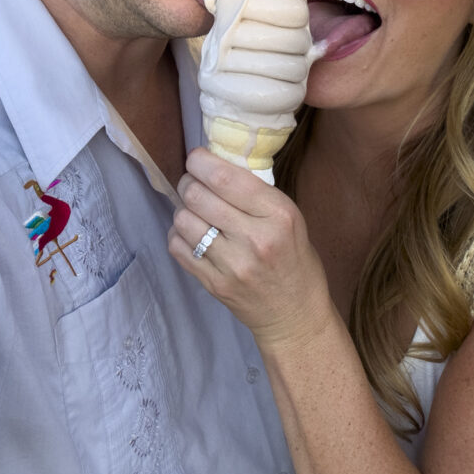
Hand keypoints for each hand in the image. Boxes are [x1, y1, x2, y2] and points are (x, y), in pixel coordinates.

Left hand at [168, 148, 331, 349]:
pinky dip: (179, 234)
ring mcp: (232, 265)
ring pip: (183, 220)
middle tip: (192, 182)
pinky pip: (178, 248)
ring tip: (193, 210)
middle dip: (188, 182)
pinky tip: (191, 234)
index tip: (196, 158)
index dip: (201, 162)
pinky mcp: (214, 284)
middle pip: (198, 196)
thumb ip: (256, 194)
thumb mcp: (290, 217)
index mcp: (278, 214)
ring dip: (183, 209)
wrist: (295, 314)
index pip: (226, 178)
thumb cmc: (295, 259)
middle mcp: (255, 238)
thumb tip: (215, 165)